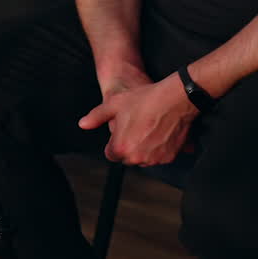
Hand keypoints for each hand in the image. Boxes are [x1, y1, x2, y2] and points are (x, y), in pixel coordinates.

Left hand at [79, 71, 196, 166]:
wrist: (174, 99)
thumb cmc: (144, 99)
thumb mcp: (115, 103)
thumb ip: (96, 116)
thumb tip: (83, 124)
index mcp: (120, 147)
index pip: (111, 154)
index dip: (115, 142)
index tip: (122, 130)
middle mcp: (136, 158)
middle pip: (127, 157)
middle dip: (129, 146)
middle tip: (136, 126)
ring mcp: (154, 159)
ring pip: (143, 158)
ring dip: (143, 148)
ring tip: (148, 127)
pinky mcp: (169, 158)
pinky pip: (159, 156)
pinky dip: (158, 148)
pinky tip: (160, 131)